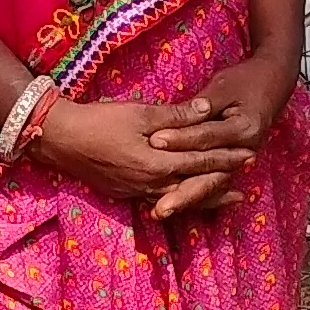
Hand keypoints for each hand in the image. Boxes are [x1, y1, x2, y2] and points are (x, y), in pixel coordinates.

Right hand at [26, 96, 256, 208]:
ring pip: (180, 198)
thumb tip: (206, 110)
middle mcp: (151, 184)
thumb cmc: (99, 121)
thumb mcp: (140, 112)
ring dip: (205, 198)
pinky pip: (160, 200)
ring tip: (228, 199)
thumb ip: (175, 115)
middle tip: (247, 185)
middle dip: (222, 182)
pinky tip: (186, 199)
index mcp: (157, 163)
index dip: (226, 157)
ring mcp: (137, 192)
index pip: (201, 161)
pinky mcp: (125, 193)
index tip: (249, 153)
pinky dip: (180, 200)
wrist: (60, 139)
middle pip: (195, 186)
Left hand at [141, 52, 300, 219]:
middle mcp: (246, 150)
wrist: (272, 84)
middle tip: (158, 206)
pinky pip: (212, 184)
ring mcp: (240, 162)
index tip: (154, 141)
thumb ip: (203, 103)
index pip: (206, 136)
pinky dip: (193, 196)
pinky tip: (173, 207)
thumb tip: (182, 114)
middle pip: (211, 175)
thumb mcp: (223, 86)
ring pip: (211, 185)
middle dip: (183, 192)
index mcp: (244, 128)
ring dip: (186, 200)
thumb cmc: (245, 82)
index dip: (180, 138)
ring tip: (160, 212)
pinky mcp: (231, 164)